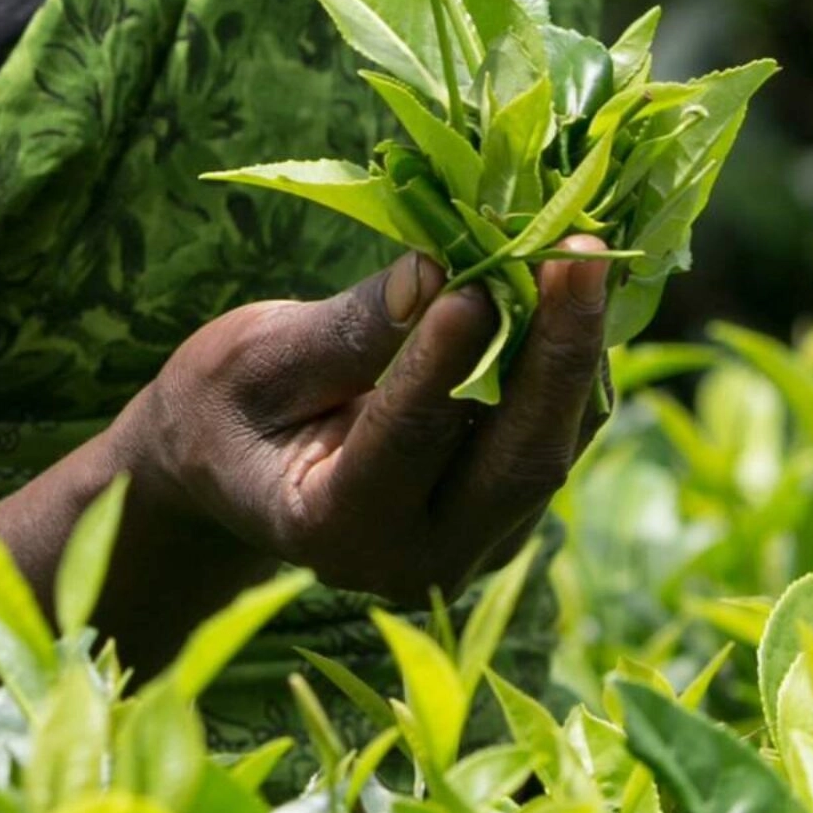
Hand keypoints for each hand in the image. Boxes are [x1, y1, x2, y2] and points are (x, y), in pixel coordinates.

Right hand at [117, 241, 613, 604]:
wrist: (232, 469)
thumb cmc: (225, 405)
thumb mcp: (256, 360)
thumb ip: (345, 332)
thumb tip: (437, 270)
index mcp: (330, 529)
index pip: (406, 441)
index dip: (445, 361)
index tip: (475, 282)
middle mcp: (412, 562)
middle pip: (515, 462)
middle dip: (557, 351)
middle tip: (581, 250)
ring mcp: (470, 549)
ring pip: (551, 450)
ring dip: (578, 349)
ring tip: (587, 251)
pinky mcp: (505, 520)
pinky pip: (556, 439)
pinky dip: (569, 363)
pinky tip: (575, 289)